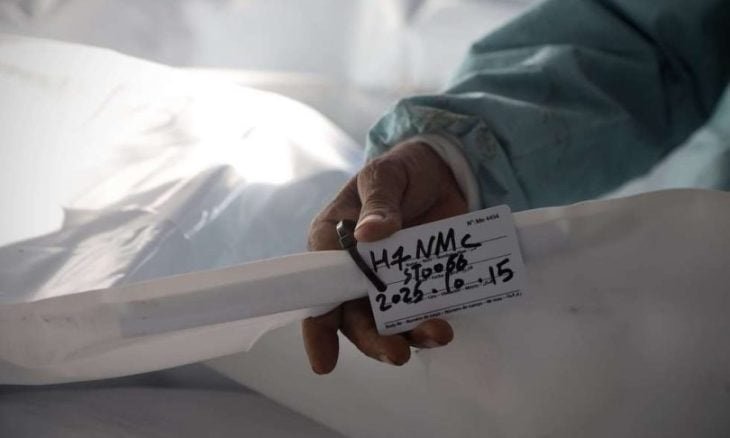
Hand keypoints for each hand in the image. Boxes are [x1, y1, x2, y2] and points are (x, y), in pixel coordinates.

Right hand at [302, 141, 467, 373]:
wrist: (441, 171)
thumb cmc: (401, 171)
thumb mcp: (384, 176)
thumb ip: (379, 203)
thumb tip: (368, 234)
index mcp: (332, 243)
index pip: (318, 291)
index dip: (318, 328)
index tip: (325, 363)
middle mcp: (355, 271)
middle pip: (354, 317)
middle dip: (373, 340)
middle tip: (397, 354)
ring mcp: (389, 281)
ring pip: (389, 322)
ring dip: (409, 335)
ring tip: (437, 334)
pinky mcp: (420, 284)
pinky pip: (421, 311)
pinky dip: (431, 322)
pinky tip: (444, 325)